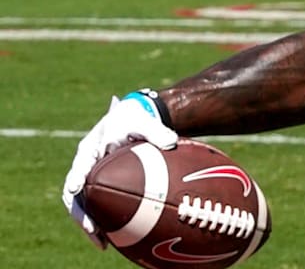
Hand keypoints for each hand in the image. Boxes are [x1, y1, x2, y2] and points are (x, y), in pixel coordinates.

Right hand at [61, 93, 177, 247]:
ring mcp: (92, 179)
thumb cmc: (136, 119)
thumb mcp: (145, 122)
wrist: (135, 119)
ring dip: (91, 225)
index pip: (79, 167)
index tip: (74, 190)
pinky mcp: (102, 187)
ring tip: (103, 243)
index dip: (76, 179)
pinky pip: (99, 208)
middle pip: (76, 196)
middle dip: (81, 215)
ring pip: (85, 206)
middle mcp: (85, 167)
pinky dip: (105, 222)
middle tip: (93, 230)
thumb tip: (171, 142)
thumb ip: (156, 131)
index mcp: (89, 150)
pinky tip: (117, 238)